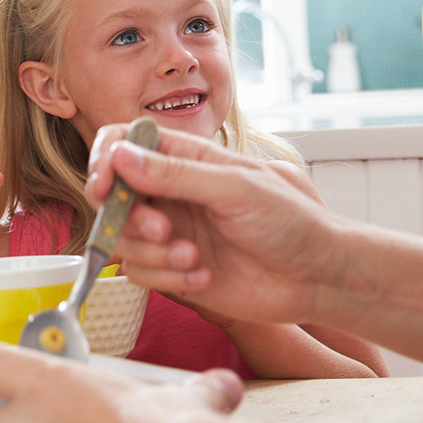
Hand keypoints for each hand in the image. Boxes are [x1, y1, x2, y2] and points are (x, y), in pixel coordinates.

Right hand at [85, 124, 344, 325]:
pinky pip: (140, 273)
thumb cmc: (291, 222)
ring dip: (151, 253)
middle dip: (128, 216)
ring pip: (120, 239)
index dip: (104, 161)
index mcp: (186, 159)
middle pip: (112, 196)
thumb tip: (121, 156)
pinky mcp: (173, 270)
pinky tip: (205, 276)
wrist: (317, 277)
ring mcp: (170, 232)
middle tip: (162, 229)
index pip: (124, 144)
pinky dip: (168, 278)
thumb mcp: (236, 188)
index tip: (105, 187)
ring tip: (194, 257)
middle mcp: (171, 193)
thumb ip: (176, 174)